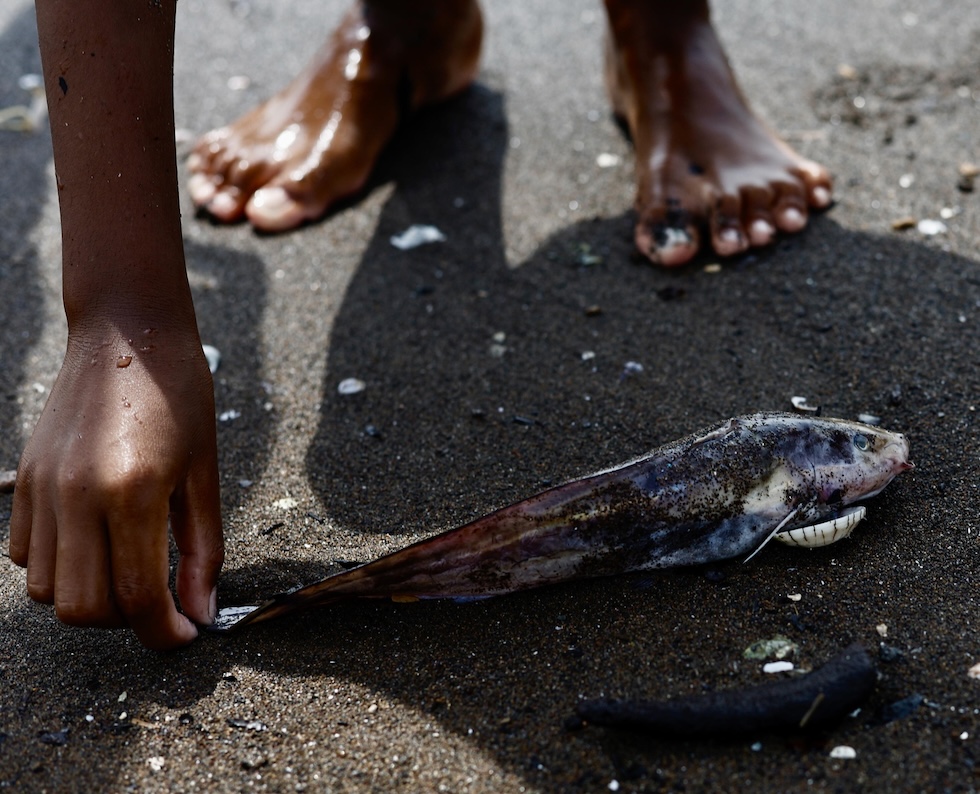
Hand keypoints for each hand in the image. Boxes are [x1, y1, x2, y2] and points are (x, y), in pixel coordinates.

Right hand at [9, 329, 223, 649]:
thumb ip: (204, 550)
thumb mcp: (206, 473)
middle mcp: (77, 496)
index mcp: (133, 491)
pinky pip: (25, 556)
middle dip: (127, 622)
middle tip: (161, 602)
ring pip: (47, 591)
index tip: (185, 636)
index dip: (164, 633)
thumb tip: (201, 614)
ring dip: (90, 597)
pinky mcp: (25, 480)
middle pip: (84, 607)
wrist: (127, 330)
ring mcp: (42, 489)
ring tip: (128, 567)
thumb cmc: (181, 394)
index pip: (137, 597)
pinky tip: (95, 542)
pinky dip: (59, 568)